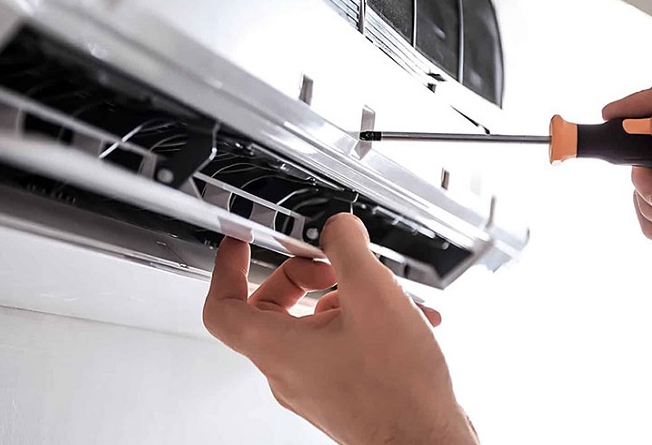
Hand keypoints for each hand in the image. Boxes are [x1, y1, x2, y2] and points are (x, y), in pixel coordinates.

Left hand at [202, 213, 477, 444]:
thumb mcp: (373, 294)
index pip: (222, 307)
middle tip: (330, 264)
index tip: (241, 244)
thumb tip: (337, 228)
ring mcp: (314, 385)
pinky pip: (337, 346)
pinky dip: (362, 323)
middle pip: (270, 310)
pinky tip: (402, 317)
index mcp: (278, 348)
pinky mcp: (340, 393)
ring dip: (342, 298)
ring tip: (381, 292)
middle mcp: (288, 371)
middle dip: (300, 276)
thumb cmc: (399, 390)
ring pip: (311, 326)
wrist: (429, 442)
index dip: (227, 268)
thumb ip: (347, 247)